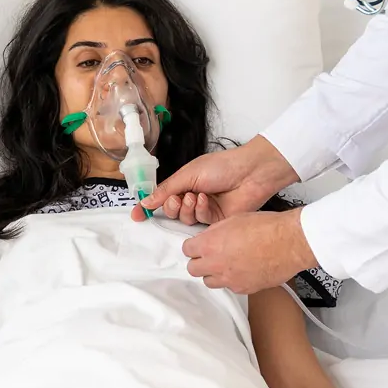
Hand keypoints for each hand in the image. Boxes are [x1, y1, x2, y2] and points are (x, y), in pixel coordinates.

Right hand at [133, 136, 298, 225]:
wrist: (250, 172)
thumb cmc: (222, 166)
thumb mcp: (188, 174)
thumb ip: (166, 189)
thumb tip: (146, 201)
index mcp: (185, 182)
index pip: (161, 197)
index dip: (149, 206)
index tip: (137, 215)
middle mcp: (192, 196)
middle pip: (171, 211)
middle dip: (170, 207)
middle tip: (176, 198)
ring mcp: (204, 209)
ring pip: (184, 218)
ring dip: (186, 208)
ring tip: (195, 196)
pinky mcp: (216, 220)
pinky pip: (200, 221)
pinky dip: (200, 210)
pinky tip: (207, 200)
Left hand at [182, 208, 317, 294]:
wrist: (290, 243)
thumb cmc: (268, 228)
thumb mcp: (235, 219)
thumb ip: (216, 232)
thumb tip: (210, 237)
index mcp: (210, 244)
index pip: (187, 250)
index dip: (194, 246)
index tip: (198, 245)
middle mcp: (216, 265)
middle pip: (193, 269)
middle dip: (199, 262)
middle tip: (209, 255)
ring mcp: (229, 280)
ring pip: (209, 282)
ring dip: (214, 273)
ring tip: (226, 263)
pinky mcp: (244, 289)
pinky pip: (230, 287)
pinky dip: (232, 280)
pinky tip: (243, 269)